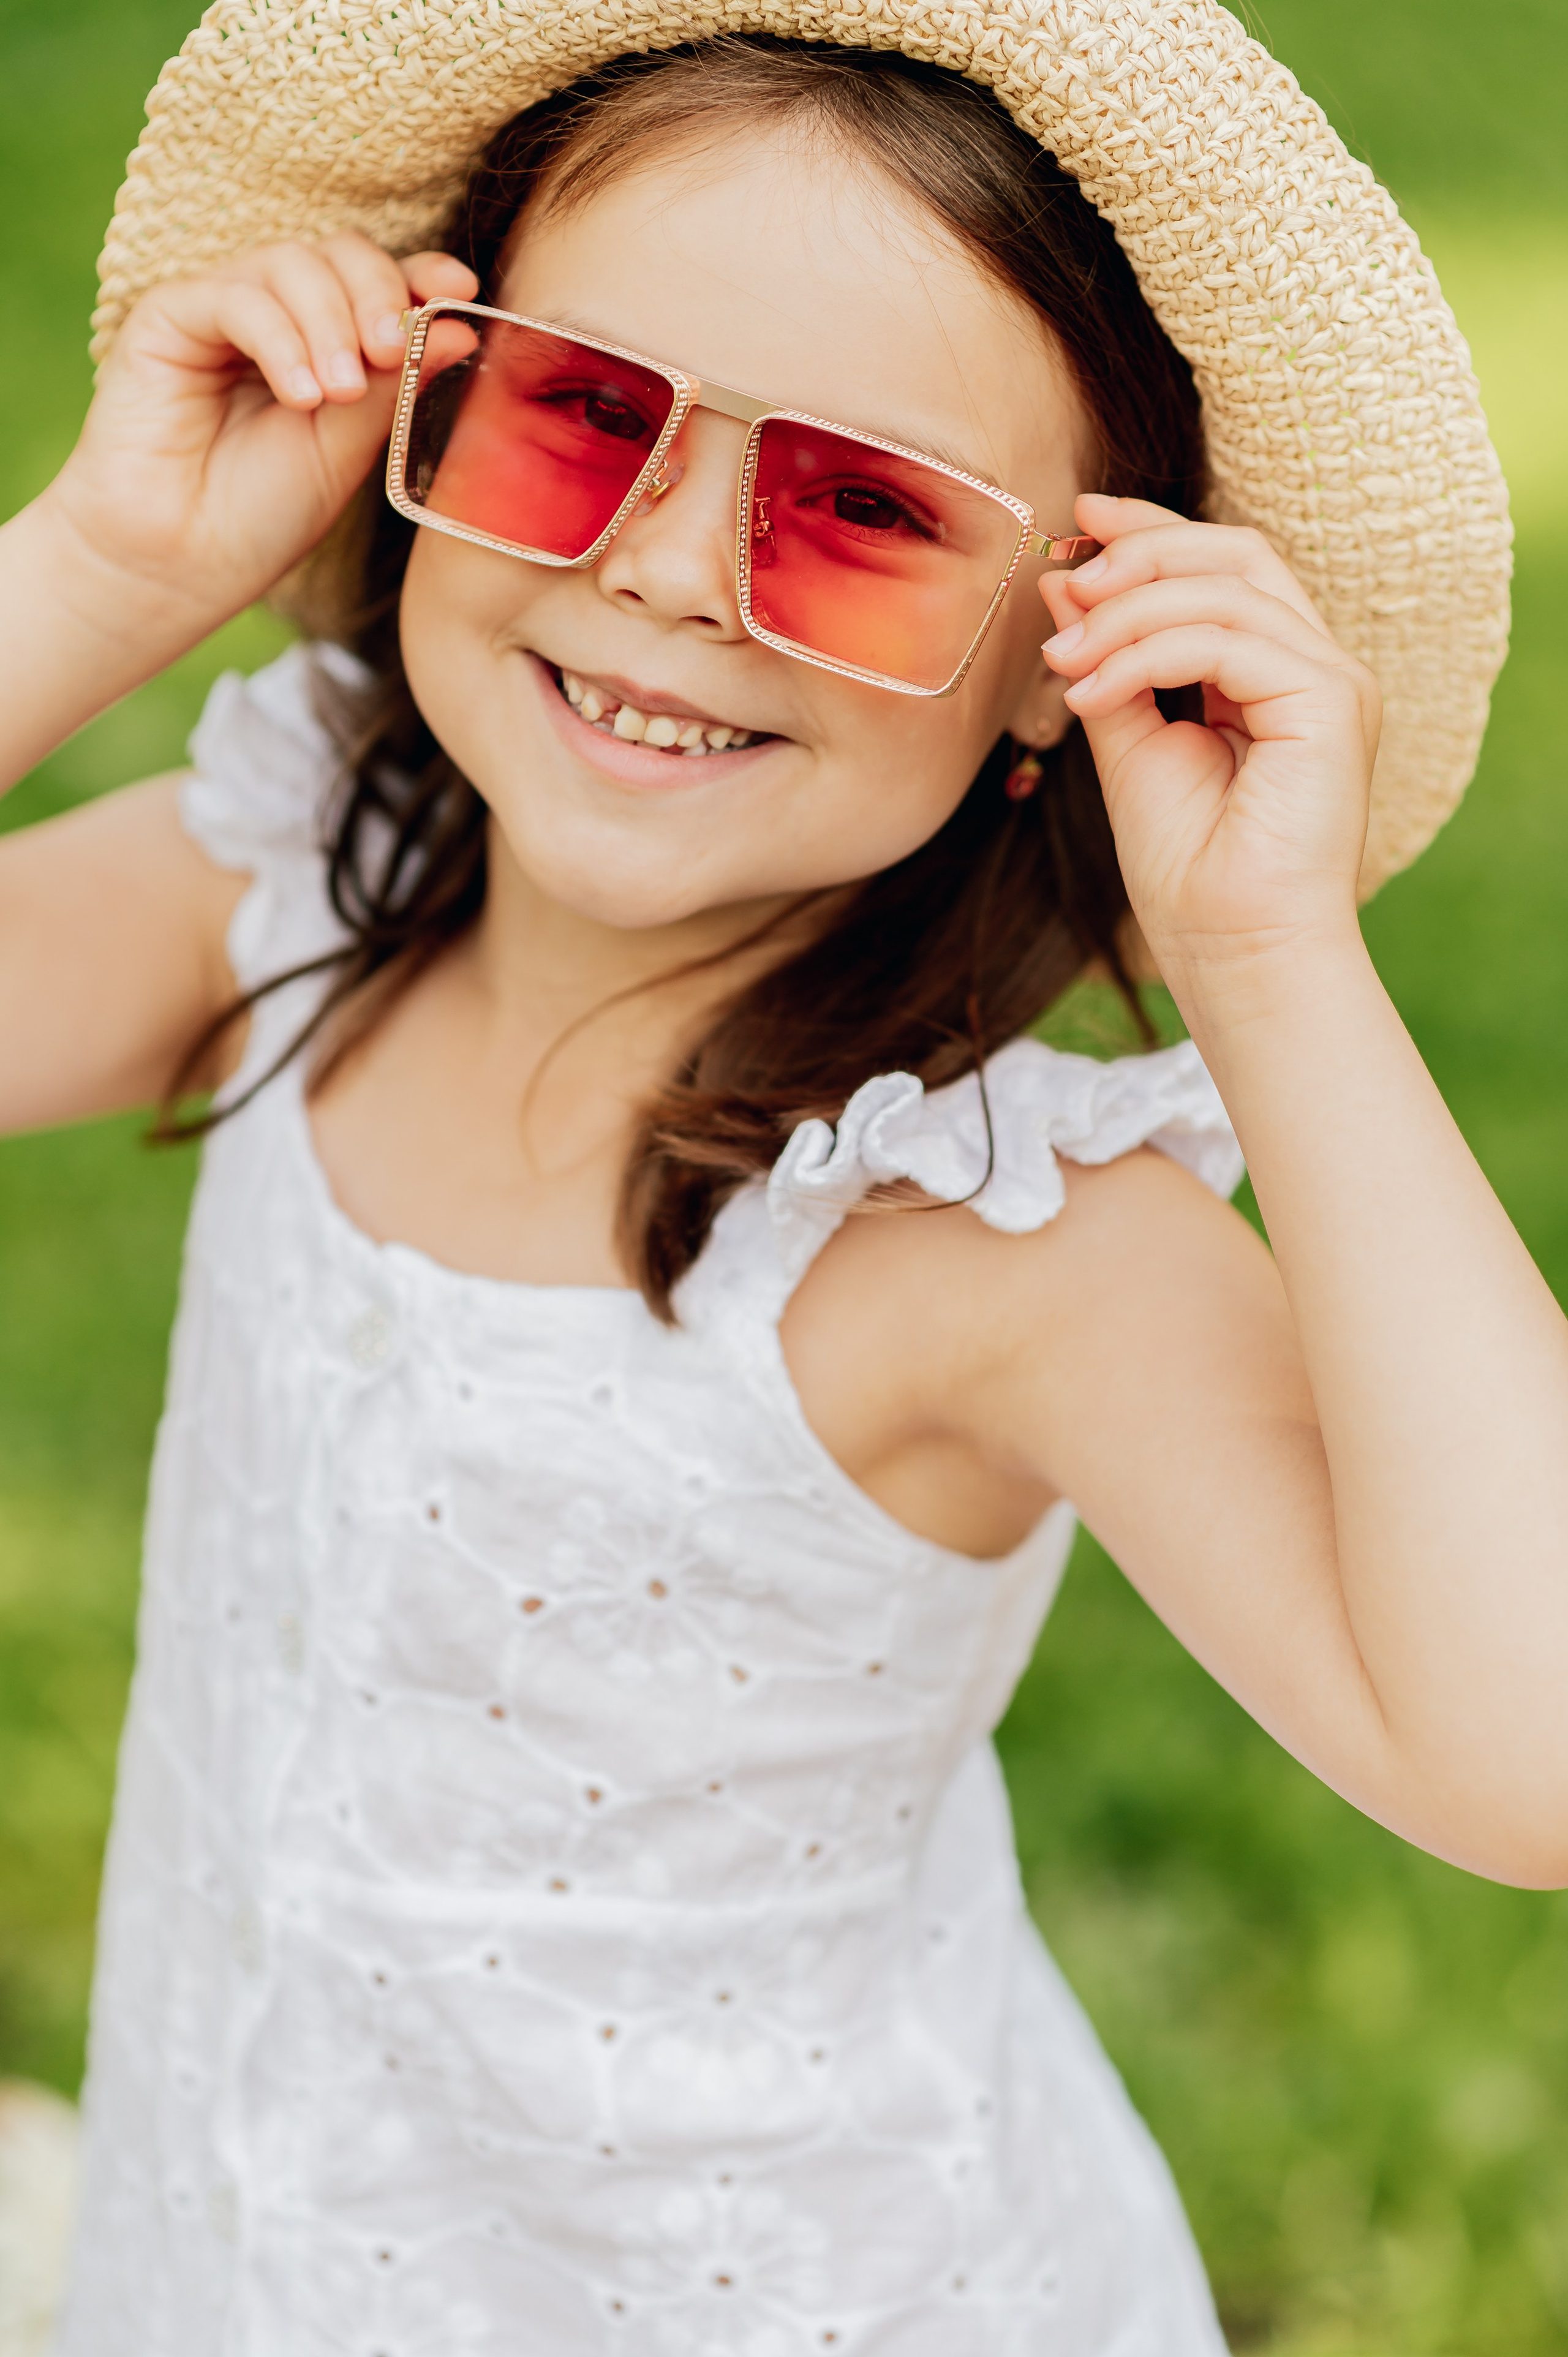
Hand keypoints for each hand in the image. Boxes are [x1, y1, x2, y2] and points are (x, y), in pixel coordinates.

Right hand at [43, 235, 477, 648]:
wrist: (183, 561)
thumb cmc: (264, 514)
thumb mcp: (348, 449)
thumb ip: (395, 387)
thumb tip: (460, 326)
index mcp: (328, 343)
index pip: (379, 282)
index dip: (421, 276)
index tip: (458, 291)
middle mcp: (278, 315)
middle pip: (340, 254)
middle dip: (377, 296)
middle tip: (389, 356)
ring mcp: (222, 310)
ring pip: (291, 263)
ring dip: (328, 323)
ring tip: (336, 396)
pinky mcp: (169, 316)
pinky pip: (235, 296)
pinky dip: (278, 338)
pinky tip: (297, 395)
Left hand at [1039, 494, 1380, 987]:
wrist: (1233, 952)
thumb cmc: (1190, 874)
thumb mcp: (1129, 748)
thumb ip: (1106, 666)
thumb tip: (1062, 584)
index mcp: (1275, 674)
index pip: (1222, 567)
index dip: (1153, 531)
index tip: (1078, 522)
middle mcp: (1315, 667)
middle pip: (1236, 554)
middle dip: (1143, 551)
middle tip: (1069, 577)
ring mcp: (1332, 682)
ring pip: (1225, 591)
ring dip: (1128, 612)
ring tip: (1063, 656)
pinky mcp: (1330, 705)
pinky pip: (1226, 642)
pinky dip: (1146, 654)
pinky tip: (1093, 690)